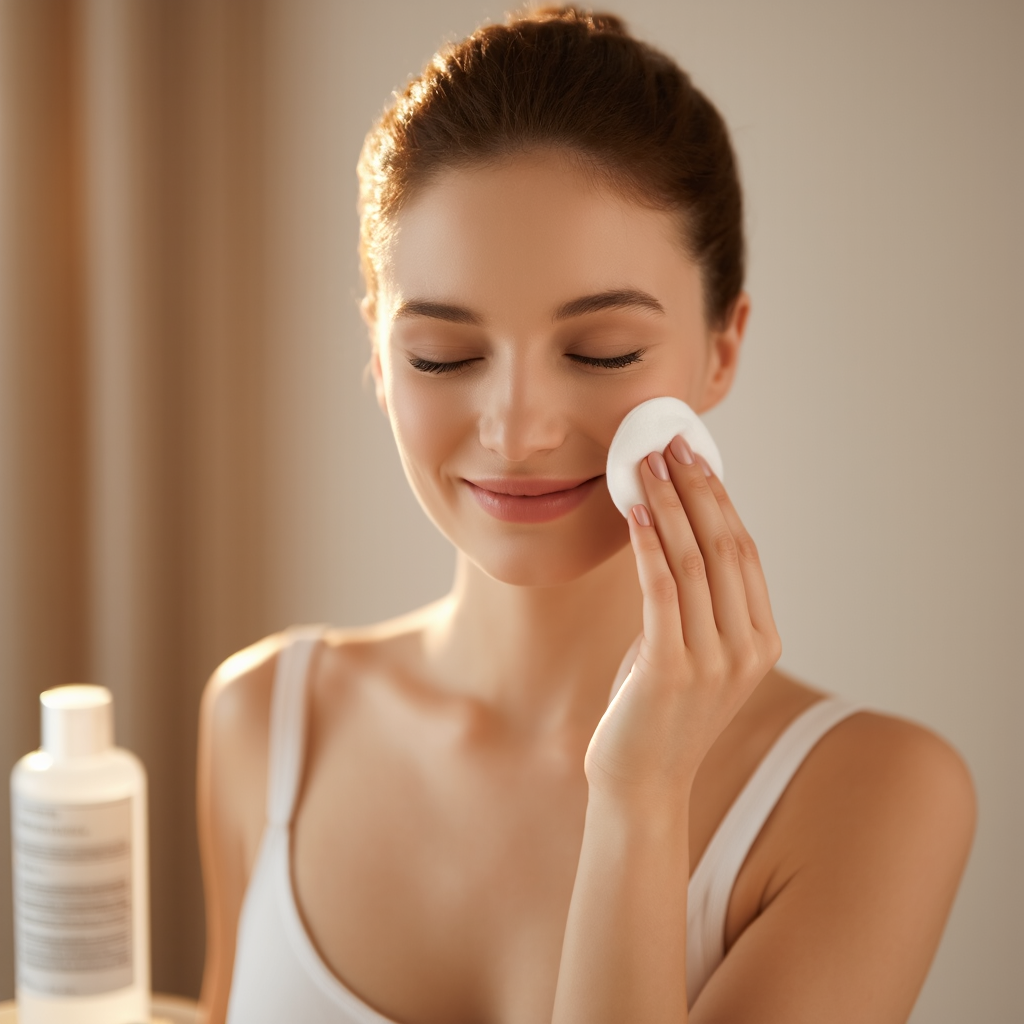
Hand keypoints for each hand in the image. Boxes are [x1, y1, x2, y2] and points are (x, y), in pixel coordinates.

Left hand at [585, 434, 782, 798]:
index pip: (744, 552)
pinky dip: (650, 546)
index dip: (720, 500)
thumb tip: (675, 533)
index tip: (697, 459)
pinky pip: (663, 591)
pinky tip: (636, 511)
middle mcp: (747, 647)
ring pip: (693, 562)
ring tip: (647, 464)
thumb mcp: (690, 650)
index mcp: (761, 639)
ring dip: (669, 506)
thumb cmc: (657, 710)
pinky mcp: (672, 669)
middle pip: (724, 547)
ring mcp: (714, 660)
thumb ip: (697, 603)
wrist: (641, 783)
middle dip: (697, 489)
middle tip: (671, 444)